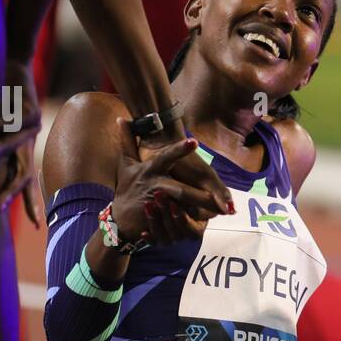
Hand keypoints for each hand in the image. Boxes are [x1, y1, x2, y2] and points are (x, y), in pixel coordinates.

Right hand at [0, 60, 43, 226]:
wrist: (12, 61)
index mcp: (22, 148)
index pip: (26, 180)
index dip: (32, 202)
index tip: (38, 225)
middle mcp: (30, 141)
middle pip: (23, 172)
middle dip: (11, 191)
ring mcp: (32, 125)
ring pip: (10, 146)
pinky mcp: (28, 106)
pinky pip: (5, 119)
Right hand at [113, 118, 232, 246]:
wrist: (120, 220)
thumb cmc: (128, 188)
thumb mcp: (126, 165)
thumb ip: (127, 142)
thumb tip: (122, 119)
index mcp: (150, 169)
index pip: (166, 157)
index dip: (179, 150)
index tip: (194, 142)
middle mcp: (154, 184)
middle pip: (180, 188)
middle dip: (197, 192)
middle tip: (215, 191)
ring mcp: (157, 203)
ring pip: (182, 205)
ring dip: (198, 205)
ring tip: (219, 207)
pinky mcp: (161, 219)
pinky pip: (179, 219)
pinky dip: (191, 218)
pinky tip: (207, 218)